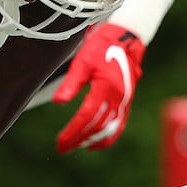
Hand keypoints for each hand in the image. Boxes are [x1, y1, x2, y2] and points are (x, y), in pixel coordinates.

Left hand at [52, 23, 145, 152]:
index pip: (87, 117)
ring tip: (77, 146)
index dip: (73, 131)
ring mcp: (125, 101)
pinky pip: (119, 125)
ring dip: (93, 141)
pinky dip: (108, 137)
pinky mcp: (127, 102)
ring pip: (110, 129)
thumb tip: (58, 103)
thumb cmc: (101, 47)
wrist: (126, 38)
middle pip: (98, 127)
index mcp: (106, 87)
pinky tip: (95, 143)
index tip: (61, 142)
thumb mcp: (82, 62)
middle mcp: (118, 98)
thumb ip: (71, 83)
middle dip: (79, 139)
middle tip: (62, 148)